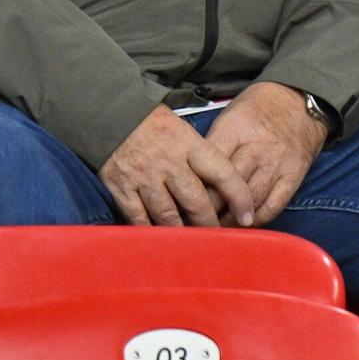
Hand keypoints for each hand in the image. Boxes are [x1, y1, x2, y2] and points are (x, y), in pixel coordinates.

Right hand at [99, 104, 257, 227]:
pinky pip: (140, 219)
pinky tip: (161, 240)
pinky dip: (152, 232)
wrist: (111, 115)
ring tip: (192, 244)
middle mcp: (169, 163)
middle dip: (210, 225)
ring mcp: (144, 177)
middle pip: (196, 202)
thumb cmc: (154, 125)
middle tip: (218, 239)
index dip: (239, 197)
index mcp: (189, 146)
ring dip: (182, 234)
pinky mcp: (122, 189)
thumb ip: (201, 158)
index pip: (223, 173)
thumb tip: (224, 188)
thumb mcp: (184, 132)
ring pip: (168, 216)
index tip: (247, 216)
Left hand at [203, 82, 329, 225]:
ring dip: (231, 219)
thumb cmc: (258, 108)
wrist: (299, 100)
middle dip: (210, 207)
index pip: (210, 164)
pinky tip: (244, 222)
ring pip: (250, 201)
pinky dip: (257, 219)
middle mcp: (257, 147)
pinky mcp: (293, 176)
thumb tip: (193, 174)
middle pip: (228, 186)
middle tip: (197, 219)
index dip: (195, 185)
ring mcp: (277, 163)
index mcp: (236, 128)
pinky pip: (273, 206)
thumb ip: (213, 143)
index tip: (185, 199)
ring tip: (217, 227)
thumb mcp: (230, 115)